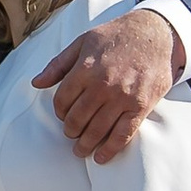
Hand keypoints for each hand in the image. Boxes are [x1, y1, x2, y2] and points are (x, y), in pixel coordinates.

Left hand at [32, 8, 176, 162]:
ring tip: (81, 150)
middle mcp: (102, 84)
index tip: (62, 115)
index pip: (62, 100)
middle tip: (71, 134)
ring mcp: (122, 97)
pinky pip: (123, 134)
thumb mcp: (82, 42)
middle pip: (78, 118)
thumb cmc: (115, 36)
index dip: (59, 111)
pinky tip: (102, 157)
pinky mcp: (140, 106)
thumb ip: (58, 65)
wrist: (155, 33)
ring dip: (86, 144)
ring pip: (97, 130)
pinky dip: (110, 149)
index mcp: (85, 68)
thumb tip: (36, 83)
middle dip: (71, 130)